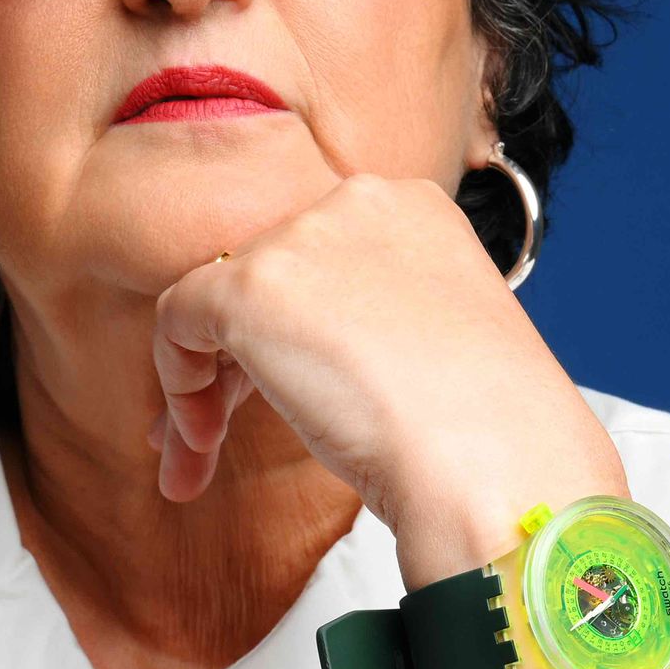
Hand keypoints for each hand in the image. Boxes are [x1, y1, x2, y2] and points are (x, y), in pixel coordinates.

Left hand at [146, 173, 625, 583]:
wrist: (492, 463)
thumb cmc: (483, 433)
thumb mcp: (436, 348)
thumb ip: (367, 325)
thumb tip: (303, 358)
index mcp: (416, 211)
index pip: (318, 259)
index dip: (290, 335)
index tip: (283, 400)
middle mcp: (357, 205)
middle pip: (265, 278)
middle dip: (236, 362)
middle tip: (217, 432)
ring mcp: (301, 239)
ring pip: (215, 303)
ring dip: (201, 388)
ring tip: (198, 461)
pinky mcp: (250, 285)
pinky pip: (177, 322)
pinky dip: (179, 385)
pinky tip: (203, 443)